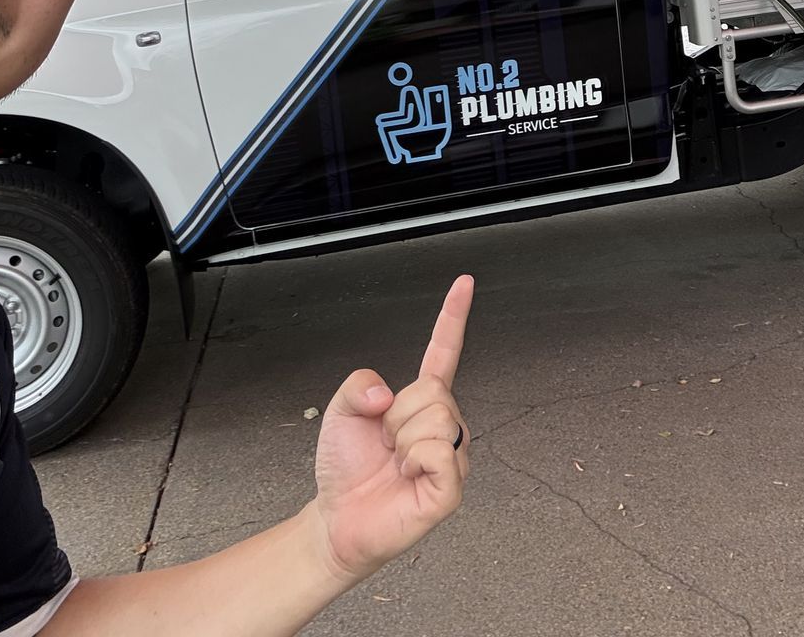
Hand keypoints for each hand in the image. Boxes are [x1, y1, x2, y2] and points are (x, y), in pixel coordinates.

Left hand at [310, 275, 473, 581]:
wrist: (338, 519)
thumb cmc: (346, 469)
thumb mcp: (339, 412)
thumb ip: (359, 384)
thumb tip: (390, 394)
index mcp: (420, 401)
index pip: (444, 351)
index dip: (454, 316)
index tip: (464, 283)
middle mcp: (443, 423)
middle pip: (433, 389)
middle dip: (397, 413)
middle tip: (386, 442)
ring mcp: (452, 455)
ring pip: (437, 417)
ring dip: (403, 439)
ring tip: (395, 462)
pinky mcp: (451, 487)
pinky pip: (439, 452)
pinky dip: (414, 460)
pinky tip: (407, 474)